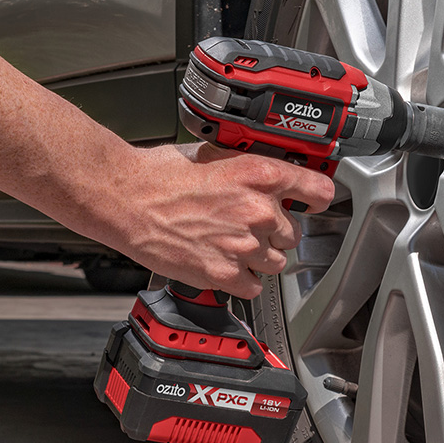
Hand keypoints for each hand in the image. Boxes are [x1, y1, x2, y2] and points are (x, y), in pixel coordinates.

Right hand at [112, 142, 334, 297]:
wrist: (125, 200)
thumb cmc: (158, 176)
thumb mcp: (213, 156)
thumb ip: (248, 170)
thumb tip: (268, 178)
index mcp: (259, 174)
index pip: (318, 190)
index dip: (316, 198)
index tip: (314, 203)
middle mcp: (258, 210)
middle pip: (293, 234)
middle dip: (274, 232)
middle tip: (246, 227)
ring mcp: (243, 245)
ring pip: (276, 263)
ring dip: (259, 258)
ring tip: (231, 246)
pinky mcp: (224, 273)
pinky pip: (254, 286)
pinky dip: (243, 281)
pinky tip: (224, 265)